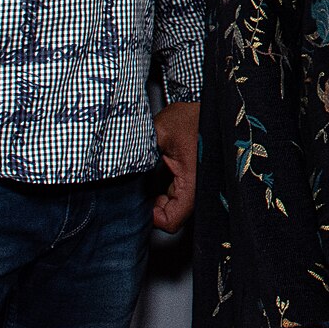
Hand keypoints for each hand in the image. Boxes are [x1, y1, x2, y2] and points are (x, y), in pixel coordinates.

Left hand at [151, 101, 200, 232]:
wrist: (213, 107)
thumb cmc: (190, 117)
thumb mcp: (159, 131)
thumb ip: (139, 151)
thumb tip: (116, 165)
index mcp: (192, 181)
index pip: (172, 220)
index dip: (154, 217)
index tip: (143, 203)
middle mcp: (200, 187)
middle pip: (175, 216)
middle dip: (157, 207)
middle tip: (144, 189)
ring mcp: (201, 184)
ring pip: (179, 207)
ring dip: (164, 198)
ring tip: (153, 178)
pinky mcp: (199, 178)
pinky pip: (183, 195)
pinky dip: (171, 191)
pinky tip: (164, 173)